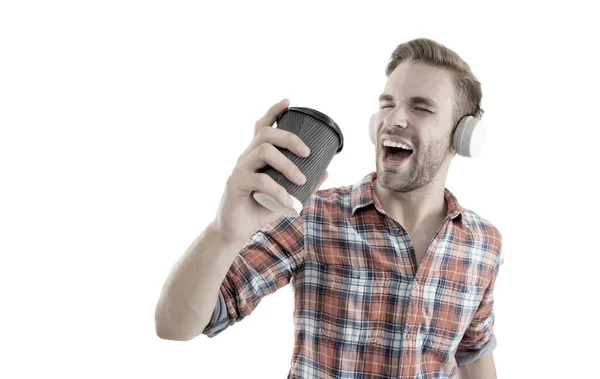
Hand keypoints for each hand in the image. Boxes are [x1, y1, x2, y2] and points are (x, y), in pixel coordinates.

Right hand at [211, 98, 327, 243]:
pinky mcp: (235, 184)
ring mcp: (239, 169)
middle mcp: (246, 158)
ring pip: (263, 152)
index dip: (273, 112)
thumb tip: (326, 171)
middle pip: (265, 134)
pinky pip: (260, 180)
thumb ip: (303, 185)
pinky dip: (278, 191)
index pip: (261, 127)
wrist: (236, 231)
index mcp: (256, 156)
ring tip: (301, 179)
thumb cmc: (259, 210)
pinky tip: (289, 202)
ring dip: (287, 164)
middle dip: (289, 138)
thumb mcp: (285, 196)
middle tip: (307, 152)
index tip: (288, 101)